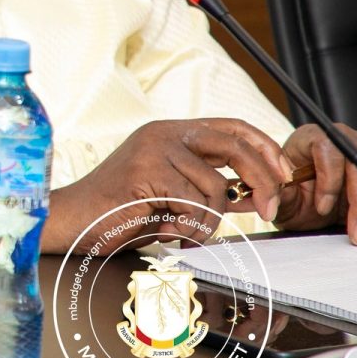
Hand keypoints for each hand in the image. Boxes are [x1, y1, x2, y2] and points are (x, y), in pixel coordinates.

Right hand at [43, 118, 291, 253]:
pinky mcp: (145, 170)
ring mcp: (153, 149)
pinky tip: (168, 231)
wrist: (72, 222)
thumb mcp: (174, 199)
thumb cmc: (118, 214)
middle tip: (267, 211)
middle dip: (263, 180)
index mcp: (170, 133)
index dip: (265, 148)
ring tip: (182, 231)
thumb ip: (211, 190)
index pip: (233, 126)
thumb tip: (256, 195)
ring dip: (209, 221)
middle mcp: (163, 133)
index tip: (283, 176)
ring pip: (216, 185)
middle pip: (235, 145)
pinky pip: (195, 204)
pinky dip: (191, 228)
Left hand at [274, 123, 356, 244]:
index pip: (328, 148)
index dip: (329, 179)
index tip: (322, 208)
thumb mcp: (282, 197)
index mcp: (311, 138)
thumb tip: (276, 193)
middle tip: (356, 232)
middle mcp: (342, 139)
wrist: (310, 204)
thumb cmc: (295, 195)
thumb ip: (281, 193)